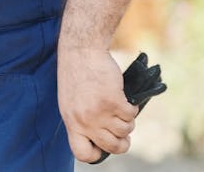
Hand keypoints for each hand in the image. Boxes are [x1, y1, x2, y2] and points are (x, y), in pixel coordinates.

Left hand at [58, 46, 137, 162]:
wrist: (81, 51)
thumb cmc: (77, 74)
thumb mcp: (71, 101)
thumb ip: (82, 120)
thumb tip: (101, 138)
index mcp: (71, 121)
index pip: (82, 153)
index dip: (96, 154)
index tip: (103, 145)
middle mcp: (84, 120)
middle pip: (111, 147)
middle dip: (122, 143)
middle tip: (123, 133)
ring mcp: (99, 112)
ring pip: (125, 131)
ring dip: (128, 122)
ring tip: (122, 109)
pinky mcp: (113, 101)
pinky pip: (131, 115)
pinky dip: (132, 108)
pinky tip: (125, 99)